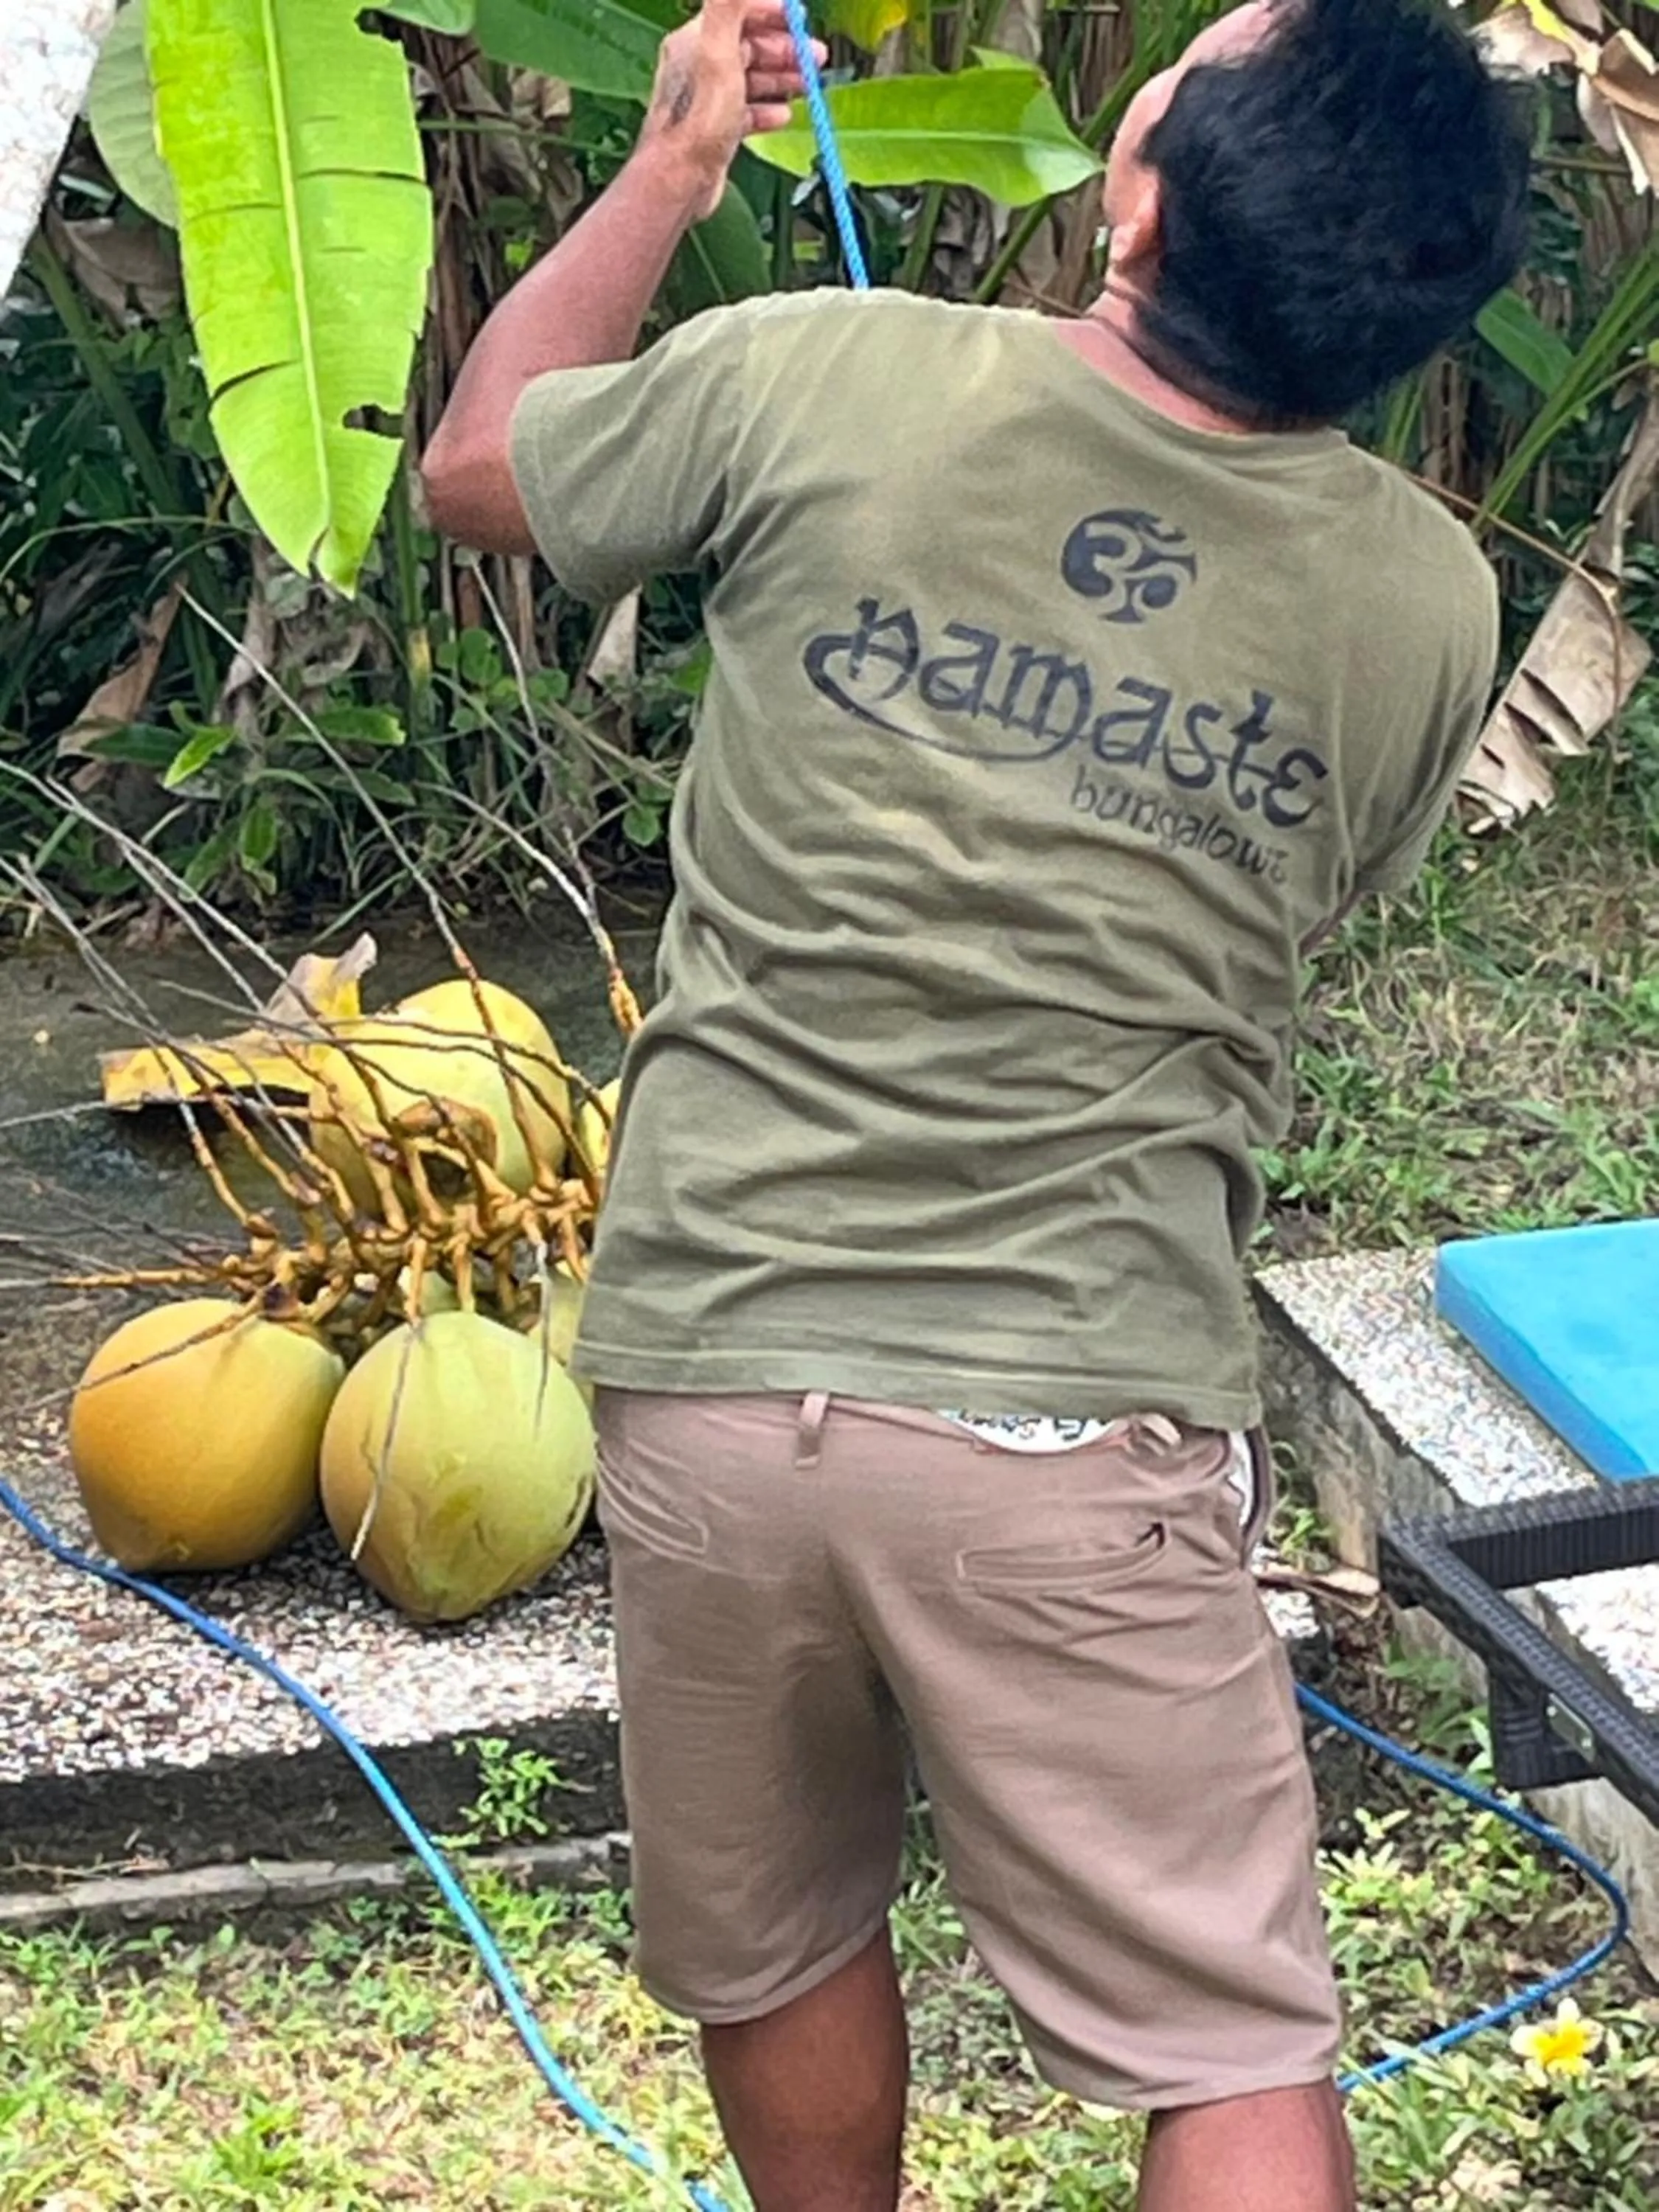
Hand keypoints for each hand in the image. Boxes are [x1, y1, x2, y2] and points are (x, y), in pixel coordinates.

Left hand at [637, 0, 826, 220]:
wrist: (681, 180)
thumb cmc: (697, 122)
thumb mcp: (718, 52)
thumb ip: (728, 7)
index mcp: (697, 40)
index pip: (738, 11)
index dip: (772, 11)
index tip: (799, 18)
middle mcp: (699, 65)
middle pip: (749, 45)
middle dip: (785, 48)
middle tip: (814, 56)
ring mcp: (708, 99)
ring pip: (751, 78)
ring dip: (782, 78)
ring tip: (809, 84)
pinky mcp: (715, 129)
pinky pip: (747, 111)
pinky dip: (767, 110)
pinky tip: (783, 115)